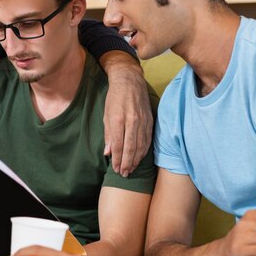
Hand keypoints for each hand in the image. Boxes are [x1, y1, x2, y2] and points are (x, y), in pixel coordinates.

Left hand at [102, 54, 152, 176]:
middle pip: (130, 148)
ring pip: (141, 145)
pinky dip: (144, 151)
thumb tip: (107, 153)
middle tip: (123, 174)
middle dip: (126, 163)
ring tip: (131, 169)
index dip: (116, 159)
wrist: (130, 81)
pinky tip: (140, 158)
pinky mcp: (150, 120)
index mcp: (119, 119)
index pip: (117, 144)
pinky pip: (148, 139)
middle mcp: (132, 121)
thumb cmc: (114, 98)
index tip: (115, 169)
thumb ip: (108, 134)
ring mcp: (143, 121)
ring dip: (136, 160)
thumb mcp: (106, 114)